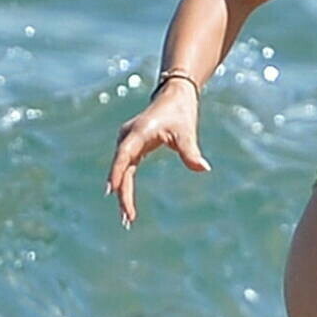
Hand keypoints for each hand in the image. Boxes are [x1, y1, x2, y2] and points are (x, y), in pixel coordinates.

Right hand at [105, 81, 209, 226]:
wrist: (174, 97)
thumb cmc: (180, 113)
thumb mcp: (186, 132)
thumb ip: (191, 152)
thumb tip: (204, 168)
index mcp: (138, 132)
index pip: (124, 155)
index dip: (117, 172)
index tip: (112, 191)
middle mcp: (128, 137)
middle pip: (121, 168)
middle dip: (122, 193)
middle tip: (127, 219)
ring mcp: (127, 142)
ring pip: (121, 171)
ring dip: (122, 194)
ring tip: (127, 219)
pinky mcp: (131, 147)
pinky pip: (125, 170)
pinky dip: (125, 186)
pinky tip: (126, 204)